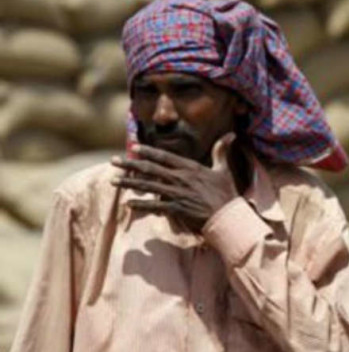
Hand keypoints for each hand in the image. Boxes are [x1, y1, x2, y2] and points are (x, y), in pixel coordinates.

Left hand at [111, 132, 239, 222]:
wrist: (228, 217)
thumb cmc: (226, 194)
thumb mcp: (224, 170)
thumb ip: (221, 151)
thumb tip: (231, 134)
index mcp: (190, 167)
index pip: (164, 156)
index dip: (148, 151)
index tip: (133, 147)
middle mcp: (180, 178)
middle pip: (150, 169)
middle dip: (130, 164)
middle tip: (113, 161)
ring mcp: (177, 193)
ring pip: (148, 186)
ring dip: (129, 183)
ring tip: (113, 180)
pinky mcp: (176, 208)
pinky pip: (154, 206)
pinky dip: (140, 205)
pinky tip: (128, 204)